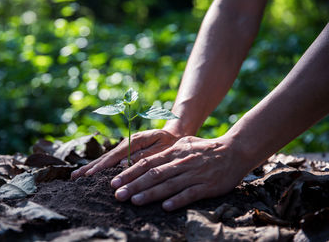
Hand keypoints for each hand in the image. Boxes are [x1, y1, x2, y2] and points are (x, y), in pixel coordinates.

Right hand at [71, 129, 181, 178]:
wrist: (175, 134)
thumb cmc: (170, 143)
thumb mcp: (161, 148)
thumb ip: (144, 155)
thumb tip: (124, 164)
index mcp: (133, 142)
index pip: (114, 156)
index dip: (101, 167)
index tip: (88, 175)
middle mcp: (126, 145)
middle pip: (104, 158)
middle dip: (89, 168)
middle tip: (73, 178)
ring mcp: (124, 148)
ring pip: (105, 159)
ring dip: (90, 168)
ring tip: (75, 177)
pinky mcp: (125, 153)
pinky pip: (110, 161)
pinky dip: (99, 168)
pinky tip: (89, 174)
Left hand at [109, 135, 251, 210]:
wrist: (235, 151)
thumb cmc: (206, 149)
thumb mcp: (186, 143)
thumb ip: (168, 151)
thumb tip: (146, 158)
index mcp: (174, 152)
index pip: (147, 162)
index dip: (130, 172)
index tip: (115, 181)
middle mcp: (181, 162)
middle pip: (154, 174)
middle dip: (134, 185)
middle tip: (118, 194)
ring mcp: (194, 174)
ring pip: (168, 184)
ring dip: (150, 193)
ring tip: (134, 201)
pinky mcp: (207, 186)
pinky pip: (190, 193)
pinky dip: (177, 200)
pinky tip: (165, 207)